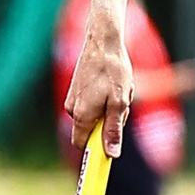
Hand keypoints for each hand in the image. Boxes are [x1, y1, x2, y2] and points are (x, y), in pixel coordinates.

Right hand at [63, 3, 135, 157]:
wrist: (103, 41)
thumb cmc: (113, 70)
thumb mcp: (119, 102)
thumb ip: (113, 130)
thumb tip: (111, 154)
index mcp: (81, 115)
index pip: (83, 146)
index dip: (96, 150)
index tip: (109, 152)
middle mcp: (72, 109)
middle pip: (91, 130)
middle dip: (108, 123)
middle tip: (122, 105)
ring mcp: (72, 99)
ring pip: (93, 116)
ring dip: (108, 109)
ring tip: (118, 90)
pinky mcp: (76, 90)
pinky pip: (91, 104)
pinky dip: (104, 99)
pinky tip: (111, 84)